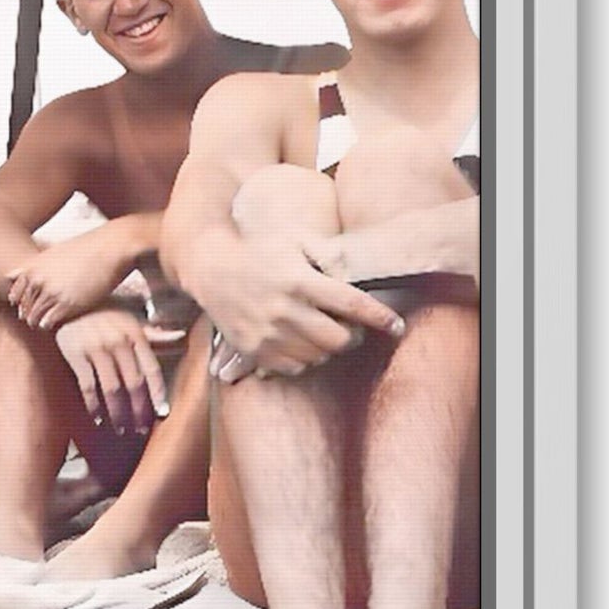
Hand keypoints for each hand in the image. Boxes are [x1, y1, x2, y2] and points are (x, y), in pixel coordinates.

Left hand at [6, 228, 127, 332]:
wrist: (112, 247)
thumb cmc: (86, 248)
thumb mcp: (54, 251)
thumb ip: (34, 266)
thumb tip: (13, 274)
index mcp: (33, 266)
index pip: (14, 293)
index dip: (19, 302)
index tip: (25, 305)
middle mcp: (39, 280)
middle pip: (23, 307)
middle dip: (27, 314)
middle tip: (32, 319)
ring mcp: (53, 292)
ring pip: (34, 316)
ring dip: (37, 321)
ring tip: (42, 323)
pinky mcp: (69, 304)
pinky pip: (49, 321)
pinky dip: (48, 324)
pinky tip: (53, 323)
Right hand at [54, 308, 168, 436]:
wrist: (67, 302)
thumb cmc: (102, 311)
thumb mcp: (128, 318)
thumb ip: (152, 333)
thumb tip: (180, 336)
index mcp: (135, 333)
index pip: (151, 369)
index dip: (157, 393)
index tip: (162, 413)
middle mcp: (118, 341)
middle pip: (133, 383)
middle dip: (138, 409)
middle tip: (141, 429)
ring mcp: (96, 348)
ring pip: (112, 389)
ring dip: (117, 413)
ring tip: (121, 429)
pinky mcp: (75, 354)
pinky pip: (87, 386)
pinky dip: (93, 405)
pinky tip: (97, 418)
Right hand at [202, 239, 403, 380]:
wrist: (212, 269)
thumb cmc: (260, 251)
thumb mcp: (295, 241)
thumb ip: (328, 256)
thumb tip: (358, 279)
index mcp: (299, 280)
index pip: (351, 303)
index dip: (380, 317)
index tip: (397, 326)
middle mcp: (284, 309)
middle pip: (339, 339)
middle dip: (353, 335)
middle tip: (350, 327)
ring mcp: (268, 333)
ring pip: (319, 356)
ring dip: (328, 347)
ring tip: (321, 331)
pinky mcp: (254, 350)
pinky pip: (295, 368)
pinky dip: (304, 359)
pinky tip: (299, 341)